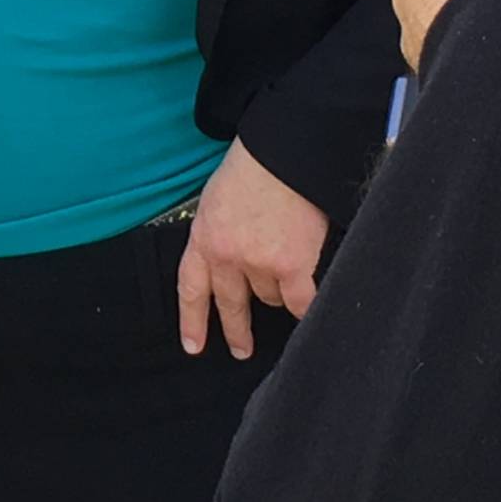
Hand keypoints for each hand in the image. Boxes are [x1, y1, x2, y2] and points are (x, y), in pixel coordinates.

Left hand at [177, 139, 329, 361]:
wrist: (281, 152)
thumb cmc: (252, 165)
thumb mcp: (216, 200)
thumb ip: (218, 233)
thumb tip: (231, 258)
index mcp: (204, 239)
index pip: (192, 290)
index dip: (193, 322)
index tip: (194, 346)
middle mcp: (227, 258)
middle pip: (230, 304)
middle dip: (237, 330)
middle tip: (241, 349)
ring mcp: (259, 263)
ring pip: (269, 297)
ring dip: (278, 292)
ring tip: (289, 272)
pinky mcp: (293, 265)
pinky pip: (300, 301)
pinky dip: (306, 306)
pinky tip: (309, 311)